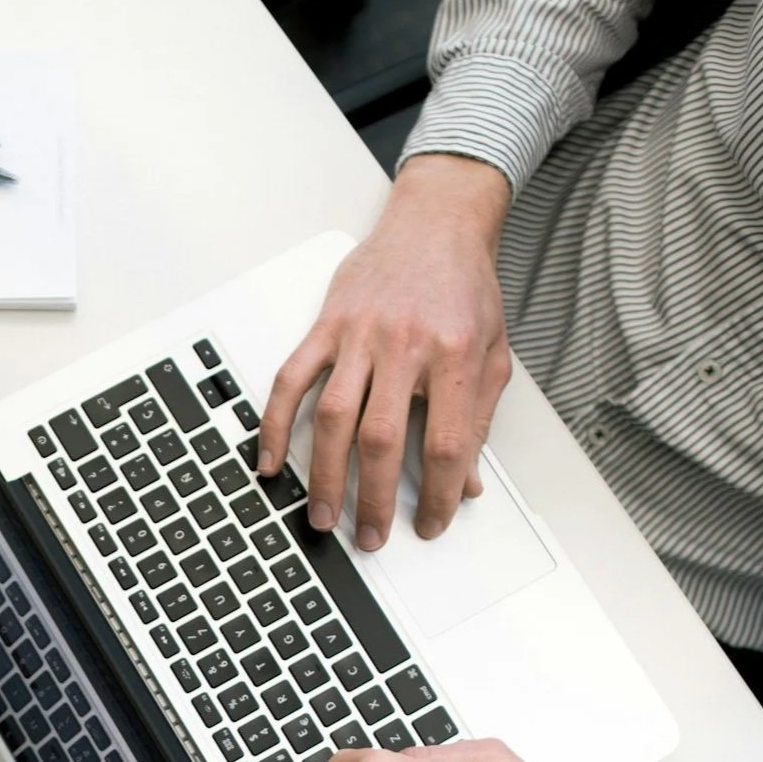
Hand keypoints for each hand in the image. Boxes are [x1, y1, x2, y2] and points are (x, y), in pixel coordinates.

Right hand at [257, 155, 512, 552]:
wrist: (436, 224)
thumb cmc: (465, 289)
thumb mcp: (491, 355)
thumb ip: (477, 420)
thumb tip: (467, 483)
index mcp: (453, 355)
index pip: (445, 443)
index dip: (439, 494)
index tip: (431, 523)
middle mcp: (404, 344)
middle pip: (382, 439)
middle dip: (374, 499)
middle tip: (371, 537)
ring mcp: (359, 334)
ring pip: (334, 417)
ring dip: (325, 475)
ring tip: (323, 516)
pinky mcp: (327, 324)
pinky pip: (292, 379)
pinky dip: (277, 423)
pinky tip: (271, 461)